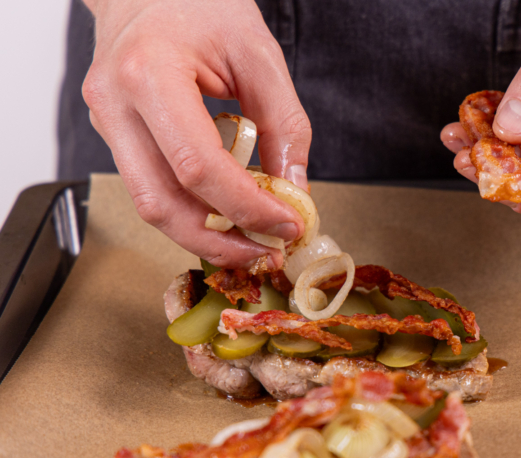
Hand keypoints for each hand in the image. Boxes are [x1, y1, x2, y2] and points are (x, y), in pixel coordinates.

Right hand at [82, 0, 310, 268]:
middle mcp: (115, 102)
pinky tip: (227, 216)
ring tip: (251, 242)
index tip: (287, 225)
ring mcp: (106, 120)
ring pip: (149, 205)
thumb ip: (284, 124)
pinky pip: (150, 186)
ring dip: (203, 235)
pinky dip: (190, 211)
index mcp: (149, 73)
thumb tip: (296, 190)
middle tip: (266, 252)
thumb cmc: (202, 1)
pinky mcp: (113, 132)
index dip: (247, 208)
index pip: (198, 167)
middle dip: (219, 241)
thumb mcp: (260, 54)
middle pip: (161, 203)